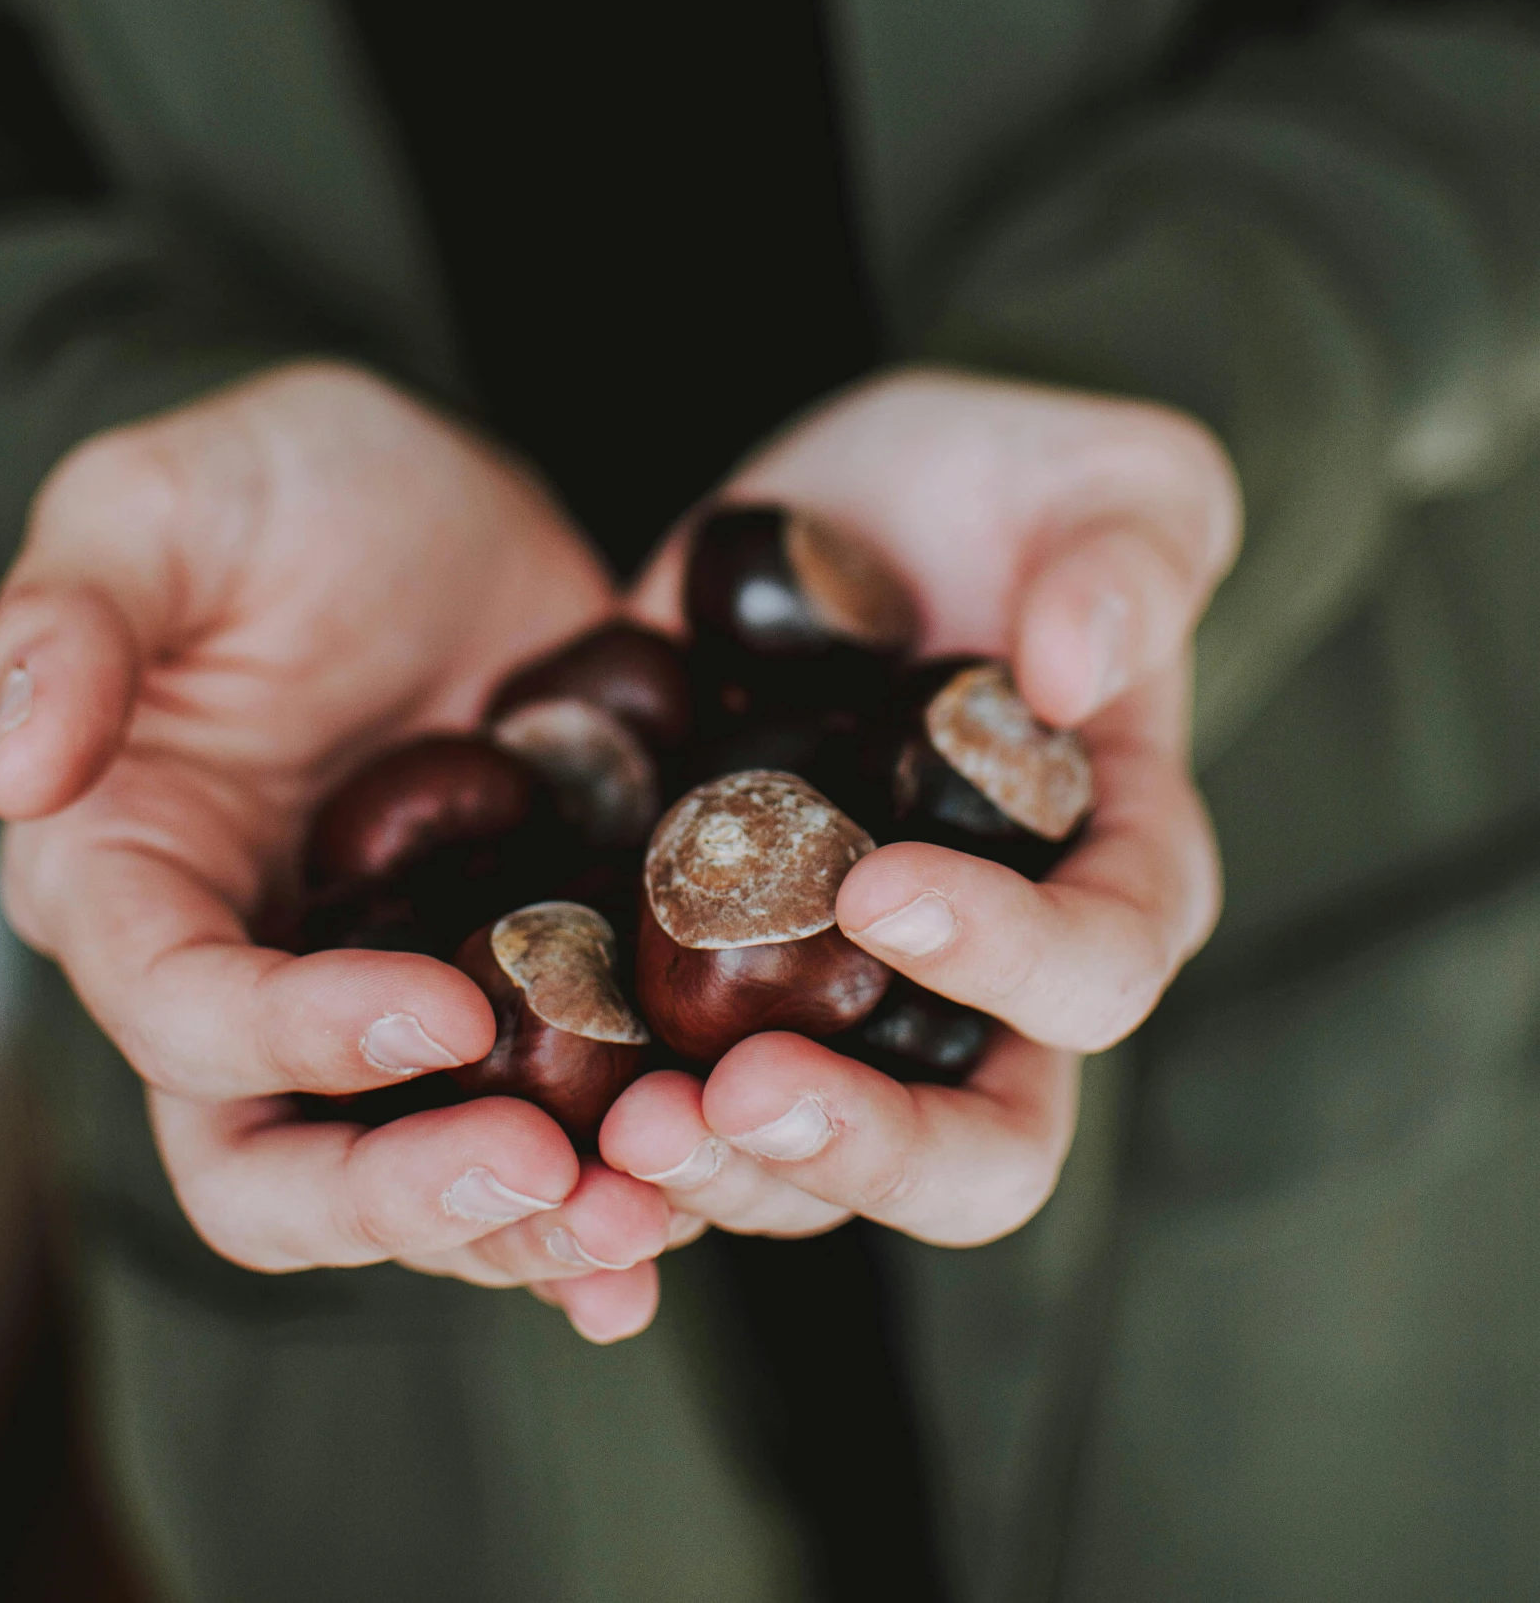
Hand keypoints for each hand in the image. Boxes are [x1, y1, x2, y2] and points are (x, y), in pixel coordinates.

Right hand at [0, 364, 670, 1341]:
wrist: (428, 486)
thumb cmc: (267, 479)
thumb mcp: (156, 502)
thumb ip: (71, 622)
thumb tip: (13, 771)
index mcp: (132, 877)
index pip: (185, 1013)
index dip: (300, 1040)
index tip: (450, 1009)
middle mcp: (244, 969)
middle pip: (275, 1167)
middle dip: (405, 1199)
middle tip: (552, 1181)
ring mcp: (379, 991)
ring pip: (412, 1175)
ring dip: (523, 1223)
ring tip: (650, 1216)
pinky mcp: (506, 977)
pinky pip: (540, 1111)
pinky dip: (603, 1171)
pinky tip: (690, 1202)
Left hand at [600, 367, 1239, 1248]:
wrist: (861, 506)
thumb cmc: (1020, 489)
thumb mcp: (1112, 478)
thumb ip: (1129, 561)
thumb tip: (1075, 668)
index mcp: (1111, 875)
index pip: (1097, 974)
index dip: (1008, 963)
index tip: (879, 891)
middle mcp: (986, 979)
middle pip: (973, 1151)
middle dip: (860, 1150)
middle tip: (732, 1095)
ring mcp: (839, 998)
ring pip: (810, 1164)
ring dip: (719, 1174)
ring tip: (617, 1124)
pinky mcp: (711, 978)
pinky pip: (672, 1100)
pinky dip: (606, 1139)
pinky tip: (523, 1118)